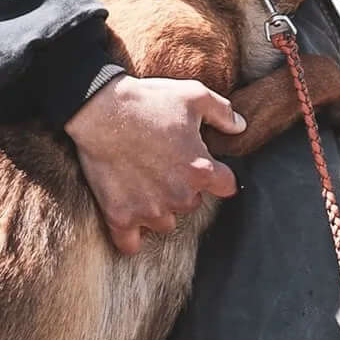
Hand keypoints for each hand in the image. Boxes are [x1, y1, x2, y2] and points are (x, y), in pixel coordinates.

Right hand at [64, 73, 242, 255]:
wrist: (99, 109)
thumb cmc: (148, 101)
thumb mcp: (194, 95)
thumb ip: (223, 113)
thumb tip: (240, 127)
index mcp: (200, 170)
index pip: (226, 186)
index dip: (218, 175)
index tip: (206, 168)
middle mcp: (179, 196)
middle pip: (193, 204)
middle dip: (183, 189)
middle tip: (164, 166)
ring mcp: (149, 210)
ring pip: (165, 223)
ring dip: (159, 209)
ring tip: (144, 185)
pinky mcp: (120, 216)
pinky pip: (130, 244)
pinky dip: (131, 236)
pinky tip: (130, 220)